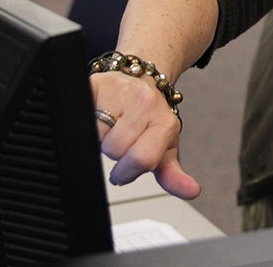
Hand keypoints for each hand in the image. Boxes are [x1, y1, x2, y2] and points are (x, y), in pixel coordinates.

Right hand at [91, 71, 200, 198]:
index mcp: (165, 122)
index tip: (122, 172)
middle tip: (117, 140)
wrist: (142, 83)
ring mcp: (121, 90)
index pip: (142, 159)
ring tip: (106, 128)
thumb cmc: (151, 120)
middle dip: (112, 152)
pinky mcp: (96, 82)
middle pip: (114, 149)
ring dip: (95, 137)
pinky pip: (79, 111)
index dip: (126, 172)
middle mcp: (145, 103)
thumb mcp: (165, 148)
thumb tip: (192, 191)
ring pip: (94, 133)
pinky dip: (80, 120)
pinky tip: (92, 116)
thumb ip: (173, 175)